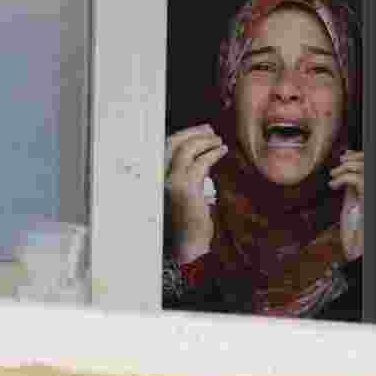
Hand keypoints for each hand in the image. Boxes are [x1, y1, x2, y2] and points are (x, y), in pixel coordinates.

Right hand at [164, 123, 228, 262]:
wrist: (186, 246)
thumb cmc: (187, 222)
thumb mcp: (185, 193)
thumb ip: (187, 174)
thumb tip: (200, 152)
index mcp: (154, 178)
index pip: (165, 147)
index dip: (183, 135)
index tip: (201, 130)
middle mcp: (157, 178)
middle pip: (173, 143)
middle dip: (193, 133)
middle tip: (210, 130)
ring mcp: (169, 182)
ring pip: (187, 150)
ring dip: (205, 141)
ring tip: (218, 141)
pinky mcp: (185, 189)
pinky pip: (200, 162)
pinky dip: (213, 153)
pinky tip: (221, 151)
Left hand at [329, 150, 363, 260]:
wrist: (360, 248)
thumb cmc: (357, 230)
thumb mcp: (353, 202)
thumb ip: (352, 185)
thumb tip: (346, 167)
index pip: (374, 163)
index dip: (359, 156)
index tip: (346, 155)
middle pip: (371, 161)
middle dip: (353, 158)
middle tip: (339, 165)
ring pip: (363, 167)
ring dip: (345, 168)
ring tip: (334, 176)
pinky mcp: (370, 199)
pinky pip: (356, 179)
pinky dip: (342, 178)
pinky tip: (334, 185)